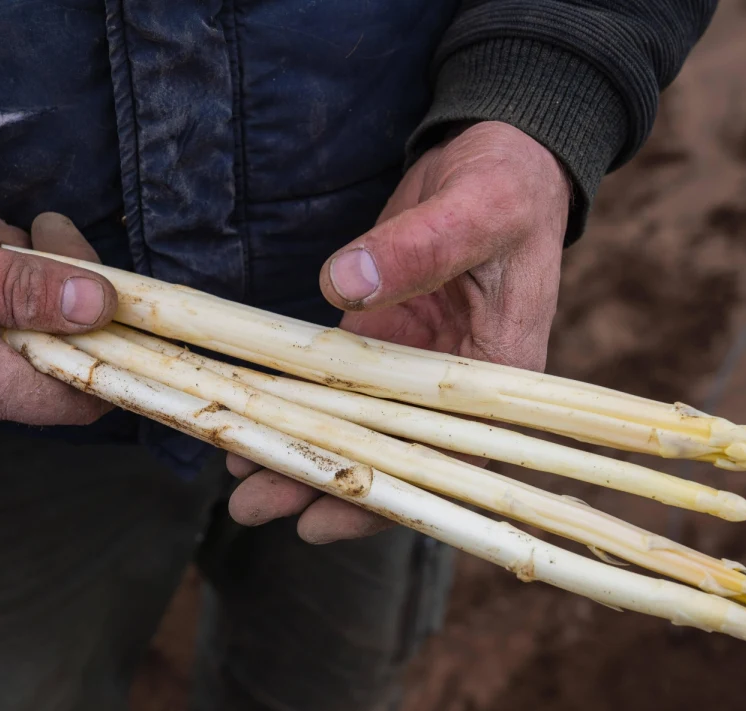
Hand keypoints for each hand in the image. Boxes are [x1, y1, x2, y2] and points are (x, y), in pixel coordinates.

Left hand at [227, 121, 569, 542]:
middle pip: (387, 456)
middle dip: (318, 484)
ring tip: (238, 476)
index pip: (444, 462)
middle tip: (250, 505)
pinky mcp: (383, 338)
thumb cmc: (507, 185)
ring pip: (355, 426)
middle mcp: (455, 388)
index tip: (320, 519)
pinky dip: (299, 404)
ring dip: (298, 451)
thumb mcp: (477, 209)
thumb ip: (419, 246)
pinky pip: (337, 386)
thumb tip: (343, 283)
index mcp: (499, 376)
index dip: (383, 499)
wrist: (500, 156)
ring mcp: (414, 366)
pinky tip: (252, 422)